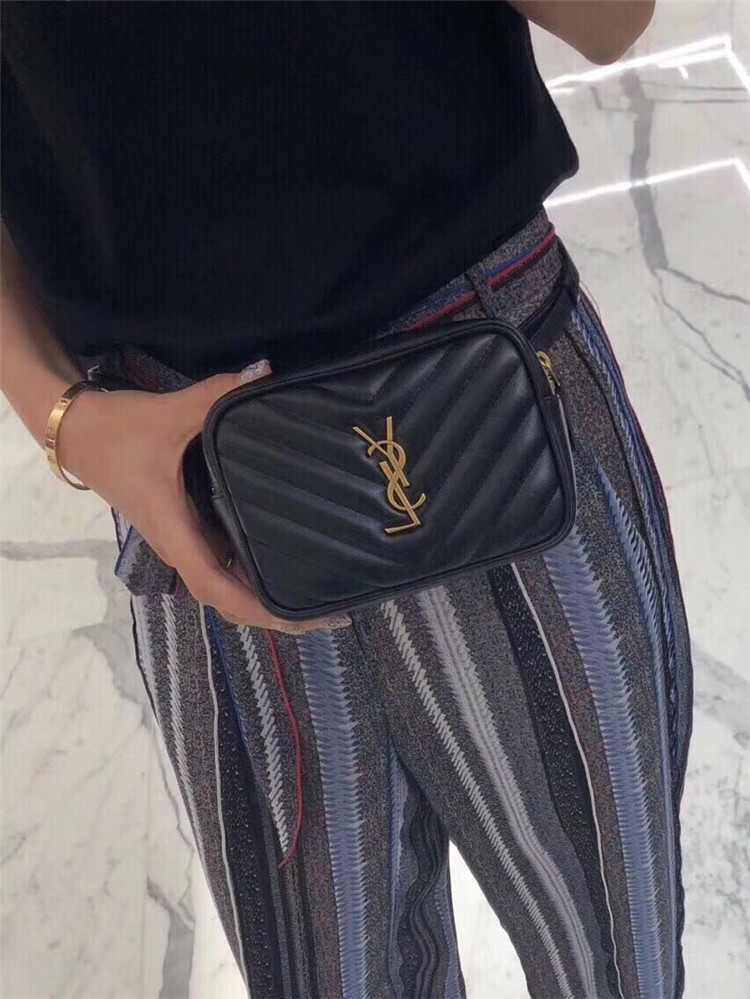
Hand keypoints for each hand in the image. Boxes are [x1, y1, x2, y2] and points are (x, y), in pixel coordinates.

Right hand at [57, 361, 347, 632]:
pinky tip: (277, 560)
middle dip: (271, 612)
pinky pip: (217, 563)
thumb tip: (264, 372)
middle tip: (327, 612)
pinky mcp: (181, 527)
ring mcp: (179, 539)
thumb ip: (218, 393)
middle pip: (227, 599)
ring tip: (312, 594)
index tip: (304, 618)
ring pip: (222, 585)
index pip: (220, 589)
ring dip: (259, 596)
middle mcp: (179, 546)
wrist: (76, 431)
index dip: (260, 610)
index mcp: (176, 532)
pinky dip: (246, 573)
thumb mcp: (170, 412)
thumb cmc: (119, 430)